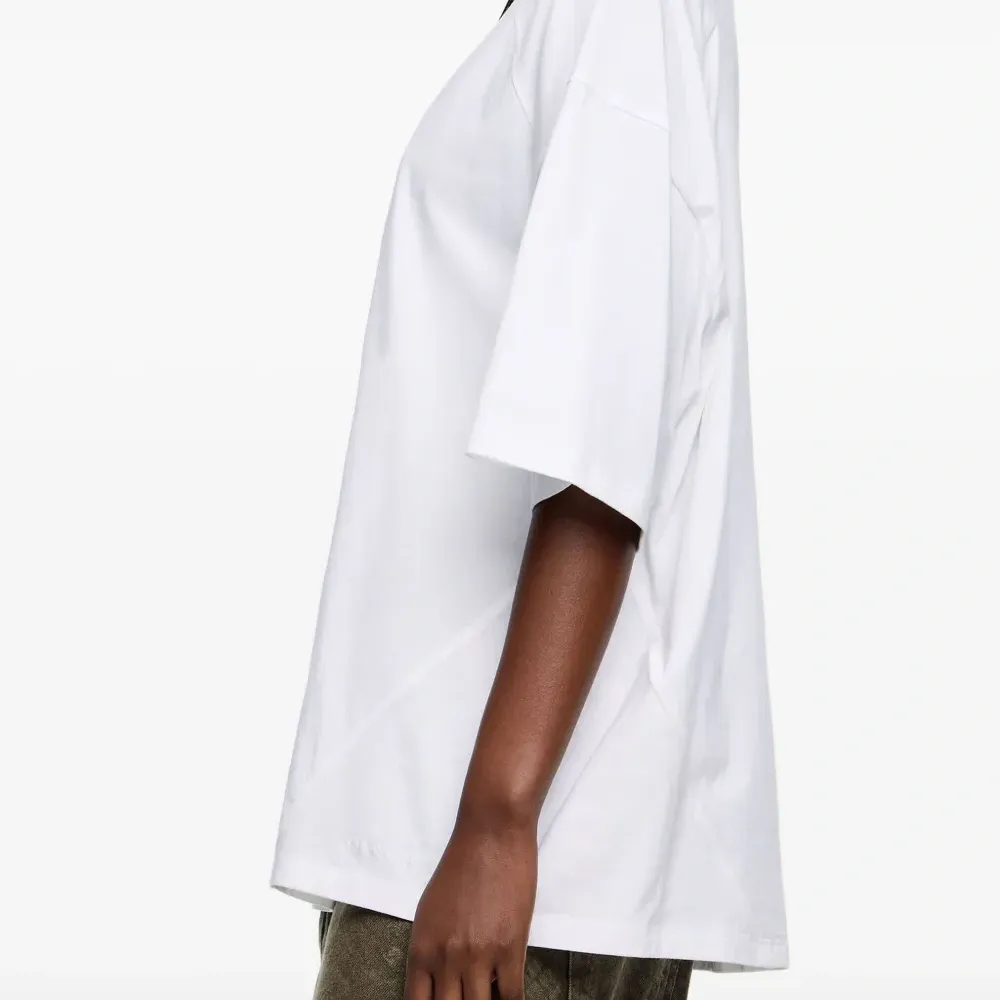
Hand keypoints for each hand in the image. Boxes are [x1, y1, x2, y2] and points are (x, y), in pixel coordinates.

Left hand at [404, 808, 537, 999]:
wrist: (491, 833)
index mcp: (421, 948)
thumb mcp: (431, 909)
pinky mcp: (509, 949)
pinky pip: (511, 996)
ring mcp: (478, 956)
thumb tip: (442, 981)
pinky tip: (511, 998)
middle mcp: (445, 958)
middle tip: (468, 998)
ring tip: (489, 996)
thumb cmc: (461, 865)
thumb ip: (433, 949)